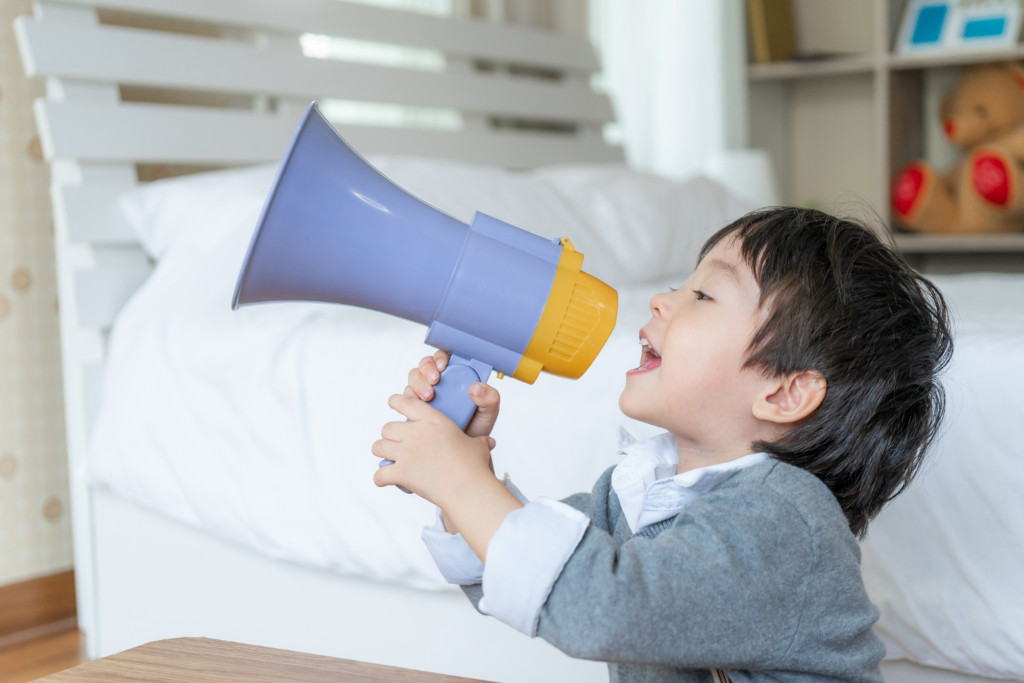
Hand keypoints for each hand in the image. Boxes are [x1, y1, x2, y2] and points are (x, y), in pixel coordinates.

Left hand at [372, 392, 495, 508]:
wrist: (467, 488)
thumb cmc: (474, 466)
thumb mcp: (477, 445)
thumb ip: (478, 441)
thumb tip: (487, 442)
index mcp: (433, 421)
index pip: (405, 402)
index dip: (396, 401)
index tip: (393, 403)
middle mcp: (415, 434)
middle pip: (388, 427)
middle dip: (390, 434)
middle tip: (396, 442)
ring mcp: (406, 453)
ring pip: (379, 446)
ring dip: (382, 451)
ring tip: (388, 457)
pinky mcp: (401, 473)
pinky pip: (379, 474)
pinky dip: (381, 478)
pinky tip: (385, 479)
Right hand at [406, 350, 500, 441]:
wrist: (461, 452)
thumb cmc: (476, 429)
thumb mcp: (488, 413)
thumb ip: (490, 399)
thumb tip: (477, 388)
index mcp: (458, 377)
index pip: (446, 358)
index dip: (440, 357)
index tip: (443, 365)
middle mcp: (440, 383)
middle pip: (426, 365)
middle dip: (427, 369)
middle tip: (435, 381)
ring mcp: (425, 393)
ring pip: (414, 378)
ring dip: (418, 384)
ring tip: (428, 397)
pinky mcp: (414, 407)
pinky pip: (405, 398)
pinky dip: (408, 400)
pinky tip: (417, 408)